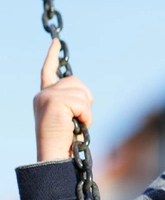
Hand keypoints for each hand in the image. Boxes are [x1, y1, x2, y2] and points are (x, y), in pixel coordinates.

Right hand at [33, 39, 93, 160]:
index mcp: (46, 97)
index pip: (48, 71)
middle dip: (85, 100)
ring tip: (74, 125)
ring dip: (86, 111)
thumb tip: (82, 94)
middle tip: (76, 120)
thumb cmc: (67, 143)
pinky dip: (86, 117)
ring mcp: (47, 96)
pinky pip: (83, 103)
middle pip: (77, 82)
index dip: (52, 56)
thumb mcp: (70, 118)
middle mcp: (43, 94)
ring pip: (82, 92)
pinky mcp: (53, 101)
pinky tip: (75, 126)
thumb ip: (73, 102)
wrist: (56, 158)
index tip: (56, 41)